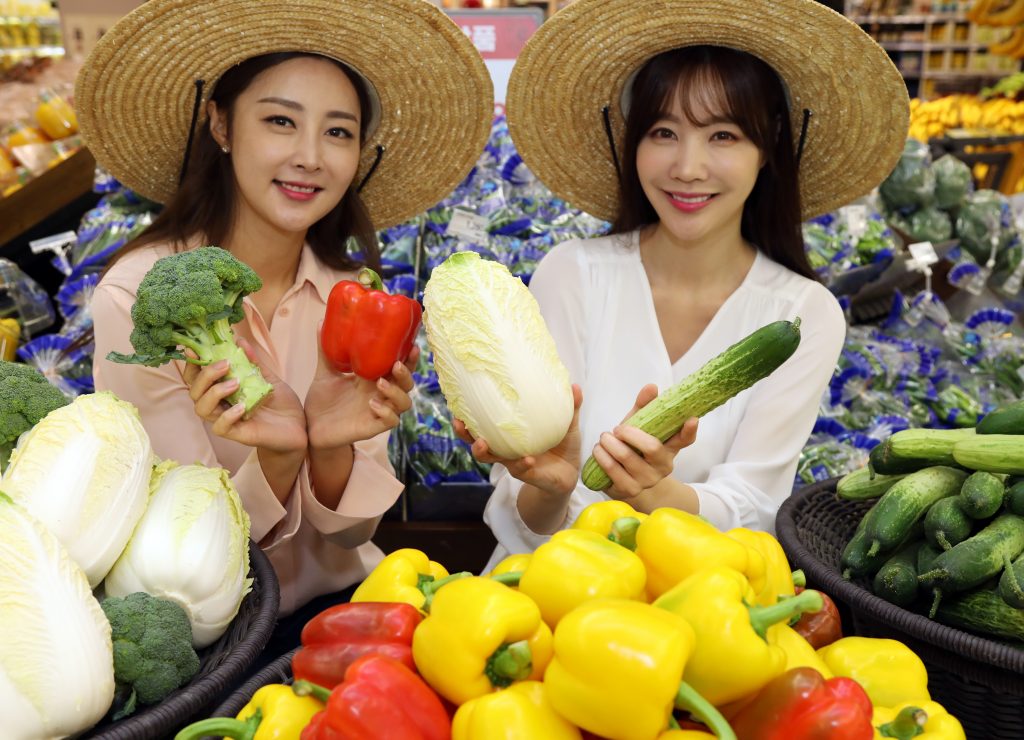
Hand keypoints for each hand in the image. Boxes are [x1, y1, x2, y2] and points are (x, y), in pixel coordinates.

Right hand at [180, 338, 307, 453]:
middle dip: (205, 375)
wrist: (298, 426)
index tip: (194, 350)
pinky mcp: (236, 434)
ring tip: (235, 383)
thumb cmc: (280, 403)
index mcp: (222, 389)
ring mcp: (226, 420)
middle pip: (194, 391)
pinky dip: (227, 415)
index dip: (192, 365)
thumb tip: (239, 340)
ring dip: (214, 393)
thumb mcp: (267, 377)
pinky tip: (241, 407)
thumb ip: (252, 361)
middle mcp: (220, 405)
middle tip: (226, 364)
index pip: (196, 378)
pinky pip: (220, 427)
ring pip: (202, 409)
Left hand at [305, 337, 416, 450]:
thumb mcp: (325, 372)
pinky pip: (391, 421)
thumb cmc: (322, 400)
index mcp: (374, 379)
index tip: (412, 345)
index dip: (409, 358)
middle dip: (407, 373)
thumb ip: (326, 350)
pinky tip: (372, 405)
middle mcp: (381, 394)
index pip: (399, 367)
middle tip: (396, 364)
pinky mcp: (372, 427)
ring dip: (396, 392)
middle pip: (407, 384)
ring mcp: (379, 411)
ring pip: (404, 403)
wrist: (310, 427)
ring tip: (380, 383)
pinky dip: (386, 412)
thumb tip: (322, 322)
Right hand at [454, 384, 583, 497]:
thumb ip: (570, 407)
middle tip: (458, 422)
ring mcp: (513, 461)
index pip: (484, 422)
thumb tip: (575, 385)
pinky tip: (528, 458)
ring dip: (482, 451)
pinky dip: (522, 464)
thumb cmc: (563, 446)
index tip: (458, 402)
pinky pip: (519, 469)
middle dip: (464, 433)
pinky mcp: (526, 474)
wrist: (571, 474)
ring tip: (480, 443)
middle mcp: (506, 448)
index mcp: (510, 433)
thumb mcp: (567, 424)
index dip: (469, 413)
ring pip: (490, 458)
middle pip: (476, 441)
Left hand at [590, 383, 697, 499]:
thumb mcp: (639, 427)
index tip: (691, 418)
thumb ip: (644, 407)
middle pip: (652, 448)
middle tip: (617, 429)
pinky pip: (613, 470)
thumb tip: (651, 387)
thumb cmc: (633, 449)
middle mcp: (663, 466)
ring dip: (610, 444)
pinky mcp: (629, 490)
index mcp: (669, 449)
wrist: (623, 483)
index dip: (689, 431)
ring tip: (603, 438)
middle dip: (630, 434)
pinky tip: (598, 450)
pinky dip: (602, 457)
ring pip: (627, 458)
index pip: (685, 440)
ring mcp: (647, 480)